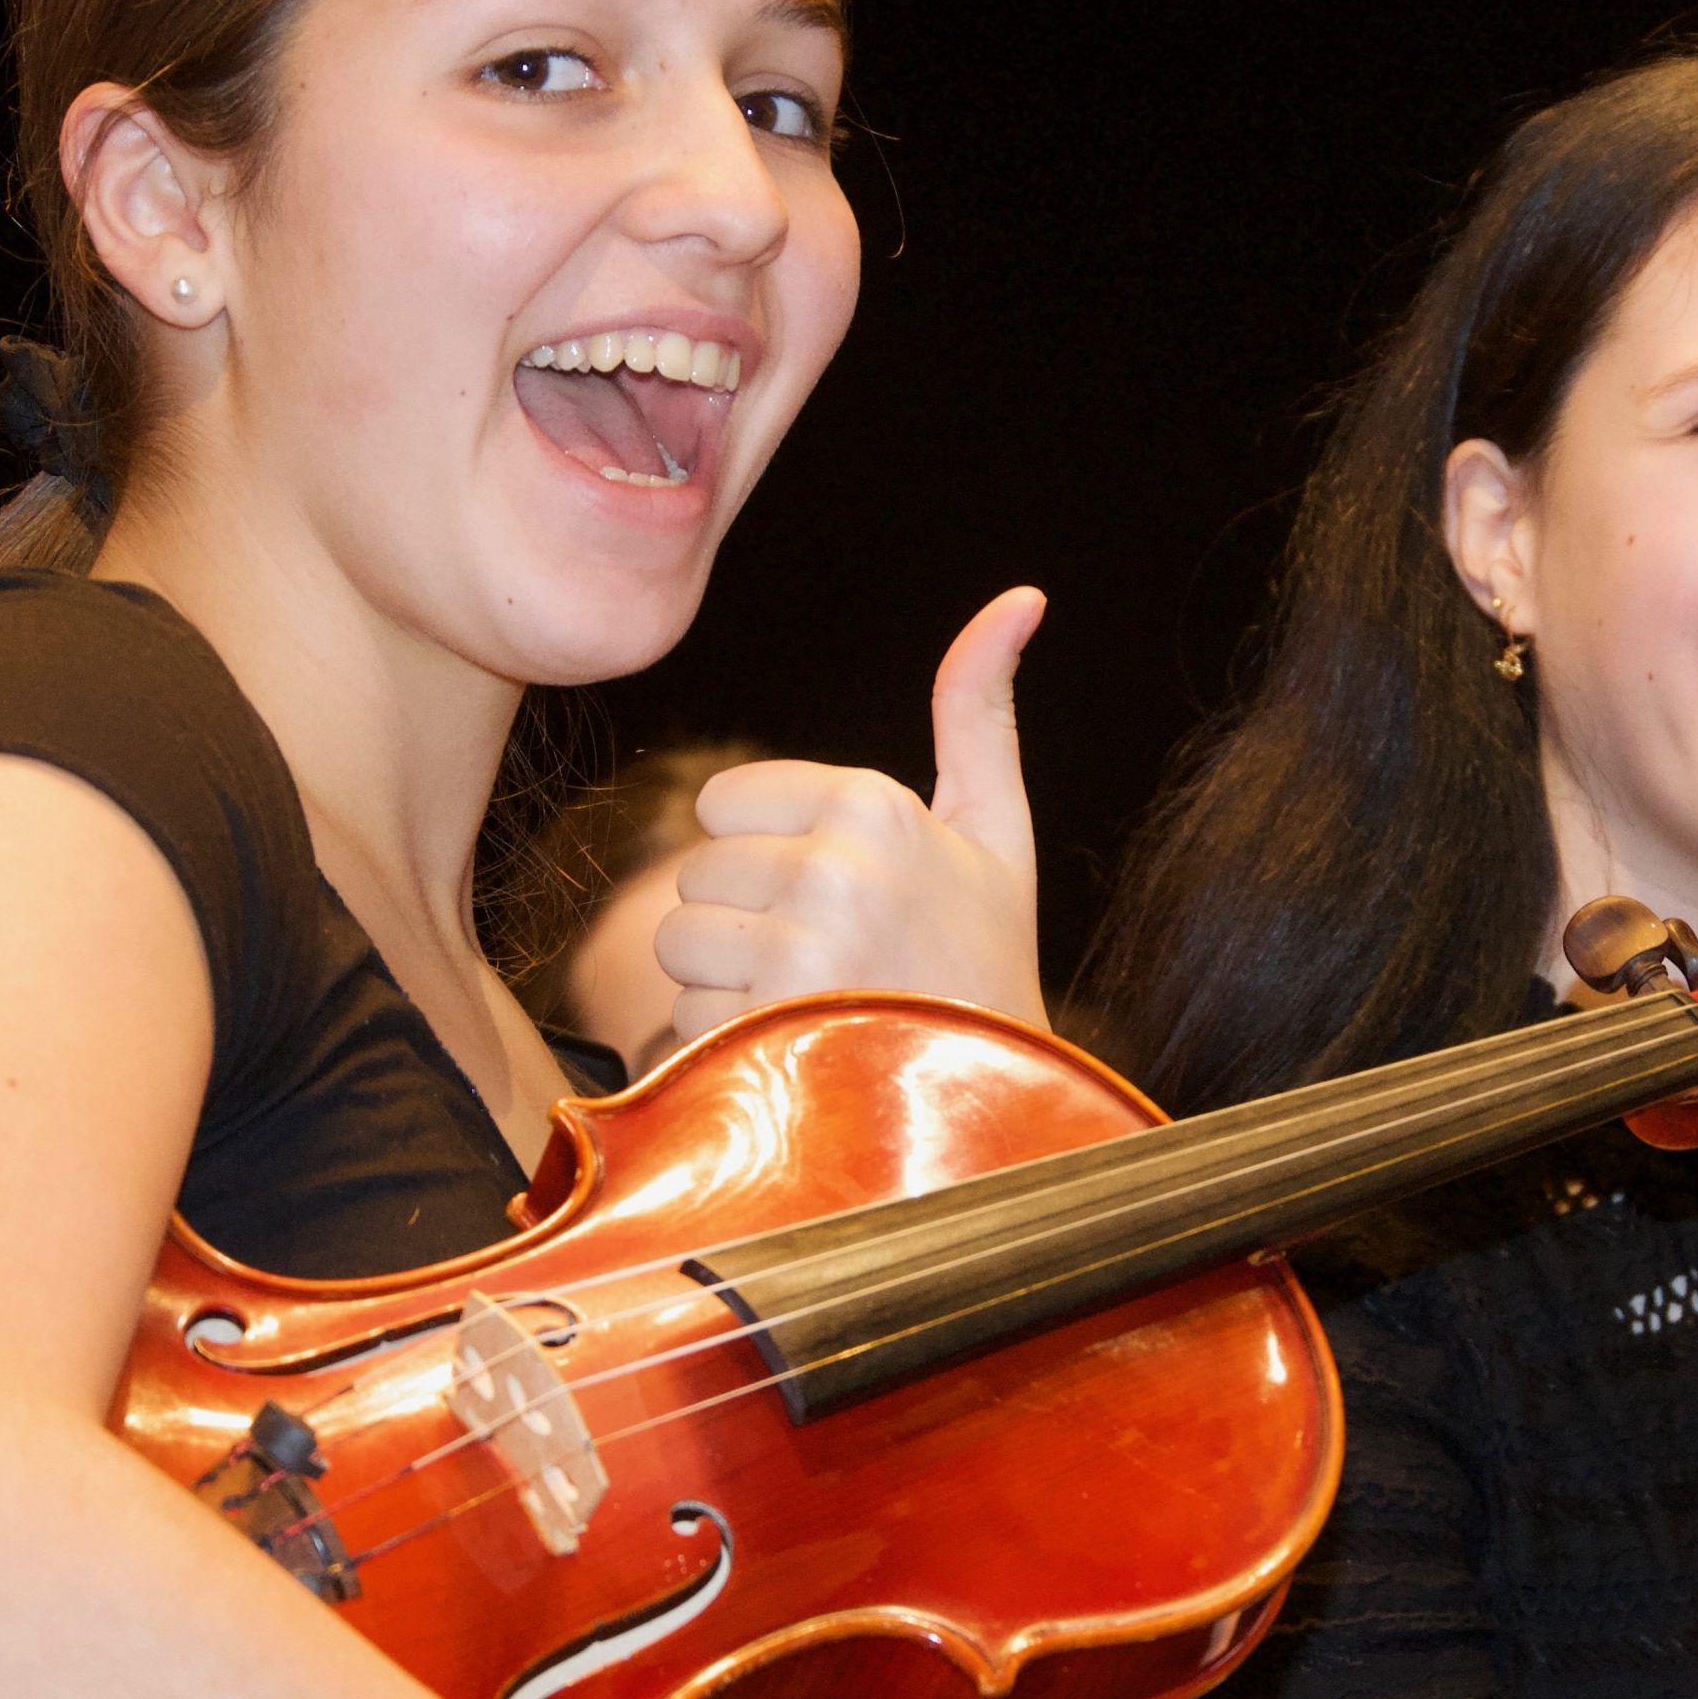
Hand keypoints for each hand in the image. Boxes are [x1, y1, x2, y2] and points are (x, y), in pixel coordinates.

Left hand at [658, 590, 1048, 1038]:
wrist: (1006, 1101)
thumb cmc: (987, 957)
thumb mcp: (994, 828)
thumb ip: (977, 711)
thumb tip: (1020, 597)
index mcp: (875, 805)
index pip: (723, 803)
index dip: (769, 853)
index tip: (837, 894)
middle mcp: (833, 870)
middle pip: (693, 873)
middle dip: (743, 917)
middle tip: (826, 958)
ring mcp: (795, 955)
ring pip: (676, 944)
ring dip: (726, 982)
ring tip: (811, 1002)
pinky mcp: (761, 1031)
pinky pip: (680, 1017)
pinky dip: (726, 1044)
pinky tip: (800, 1049)